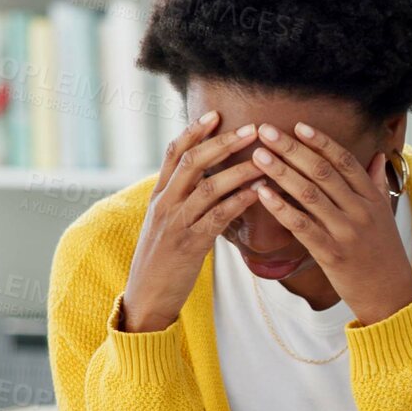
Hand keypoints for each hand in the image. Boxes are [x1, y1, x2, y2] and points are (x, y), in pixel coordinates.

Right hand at [117, 111, 265, 332]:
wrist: (146, 296)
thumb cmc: (162, 259)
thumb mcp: (164, 222)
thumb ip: (181, 199)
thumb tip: (205, 178)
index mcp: (158, 195)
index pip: (174, 153)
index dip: (195, 131)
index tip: (217, 114)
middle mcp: (164, 203)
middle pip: (193, 162)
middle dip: (223, 143)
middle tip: (253, 130)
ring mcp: (176, 223)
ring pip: (208, 187)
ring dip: (239, 170)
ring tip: (265, 159)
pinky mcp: (189, 245)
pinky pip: (218, 217)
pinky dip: (240, 201)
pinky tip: (260, 192)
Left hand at [251, 122, 411, 326]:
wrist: (392, 295)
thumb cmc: (385, 254)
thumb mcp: (386, 215)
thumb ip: (377, 184)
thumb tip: (377, 156)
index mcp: (372, 198)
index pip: (344, 161)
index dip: (320, 142)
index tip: (298, 126)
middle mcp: (360, 210)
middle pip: (322, 171)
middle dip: (292, 149)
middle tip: (266, 131)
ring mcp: (346, 232)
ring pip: (309, 194)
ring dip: (281, 172)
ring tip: (259, 156)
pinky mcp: (331, 254)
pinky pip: (302, 226)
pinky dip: (281, 208)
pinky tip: (262, 194)